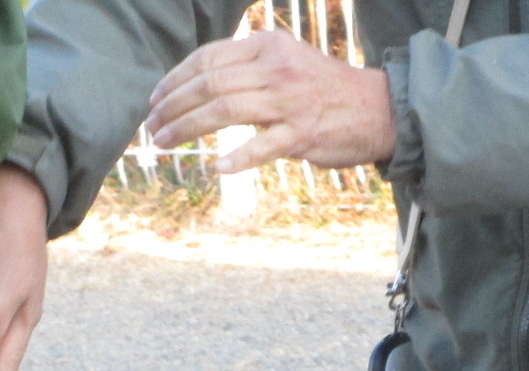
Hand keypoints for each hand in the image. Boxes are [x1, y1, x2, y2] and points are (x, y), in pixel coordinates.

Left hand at [144, 30, 393, 173]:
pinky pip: (262, 147)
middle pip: (210, 84)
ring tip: (165, 143)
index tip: (155, 99)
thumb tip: (202, 86)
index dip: (175, 79)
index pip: (209, 58)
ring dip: (188, 128)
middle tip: (151, 127)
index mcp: (268, 46)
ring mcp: (289, 101)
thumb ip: (248, 69)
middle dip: (173, 106)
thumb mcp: (286, 62)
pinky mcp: (302, 134)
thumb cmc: (324, 90)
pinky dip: (237, 158)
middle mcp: (276, 68)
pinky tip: (216, 167)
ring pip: (225, 110)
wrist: (377, 109)